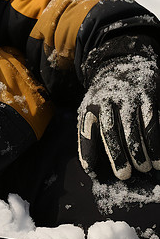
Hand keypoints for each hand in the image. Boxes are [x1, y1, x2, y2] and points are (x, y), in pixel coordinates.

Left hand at [78, 35, 159, 179]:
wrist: (121, 63)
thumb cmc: (105, 97)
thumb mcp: (90, 110)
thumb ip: (89, 134)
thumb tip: (89, 168)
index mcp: (90, 105)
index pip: (86, 129)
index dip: (87, 150)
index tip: (91, 170)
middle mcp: (107, 100)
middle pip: (110, 130)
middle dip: (118, 154)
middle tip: (125, 175)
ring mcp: (129, 97)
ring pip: (134, 126)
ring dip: (141, 150)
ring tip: (146, 168)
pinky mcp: (148, 95)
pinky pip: (153, 118)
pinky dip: (156, 138)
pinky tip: (159, 156)